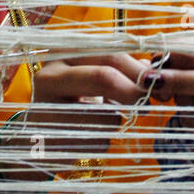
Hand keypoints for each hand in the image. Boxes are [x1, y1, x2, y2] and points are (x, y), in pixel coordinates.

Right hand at [26, 53, 150, 157]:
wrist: (35, 141)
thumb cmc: (71, 105)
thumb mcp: (91, 79)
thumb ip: (119, 70)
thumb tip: (154, 68)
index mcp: (63, 52)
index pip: (110, 53)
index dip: (139, 69)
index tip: (158, 84)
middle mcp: (50, 73)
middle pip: (104, 76)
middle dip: (134, 91)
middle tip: (152, 103)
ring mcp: (46, 105)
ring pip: (104, 112)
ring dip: (116, 120)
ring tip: (100, 123)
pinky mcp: (51, 136)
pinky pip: (96, 137)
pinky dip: (103, 139)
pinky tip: (86, 137)